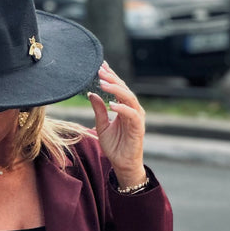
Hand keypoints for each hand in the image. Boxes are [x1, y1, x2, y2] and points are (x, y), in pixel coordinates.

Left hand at [87, 61, 147, 187]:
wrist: (122, 164)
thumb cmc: (114, 146)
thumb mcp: (101, 126)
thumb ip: (98, 110)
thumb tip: (91, 93)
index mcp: (124, 107)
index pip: (118, 87)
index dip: (110, 76)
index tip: (100, 66)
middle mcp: (132, 109)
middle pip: (124, 89)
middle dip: (112, 79)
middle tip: (100, 70)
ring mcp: (136, 117)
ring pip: (129, 98)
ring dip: (116, 90)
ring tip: (104, 83)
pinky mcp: (138, 127)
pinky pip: (132, 114)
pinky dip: (122, 108)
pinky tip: (111, 104)